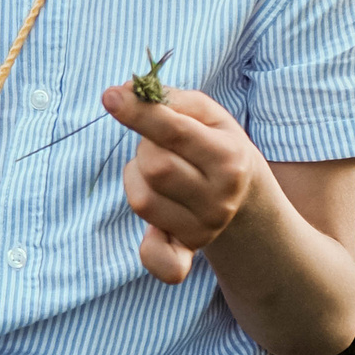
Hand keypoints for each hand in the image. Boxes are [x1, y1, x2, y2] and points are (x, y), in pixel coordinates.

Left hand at [101, 84, 262, 284]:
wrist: (244, 195)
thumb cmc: (214, 143)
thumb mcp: (207, 115)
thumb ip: (170, 100)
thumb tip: (125, 93)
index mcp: (229, 157)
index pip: (174, 134)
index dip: (139, 114)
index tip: (110, 96)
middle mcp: (220, 198)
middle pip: (154, 167)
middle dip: (145, 148)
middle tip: (157, 145)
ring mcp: (204, 228)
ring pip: (142, 200)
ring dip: (137, 177)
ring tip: (158, 170)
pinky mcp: (188, 249)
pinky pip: (161, 261)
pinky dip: (151, 250)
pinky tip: (153, 232)